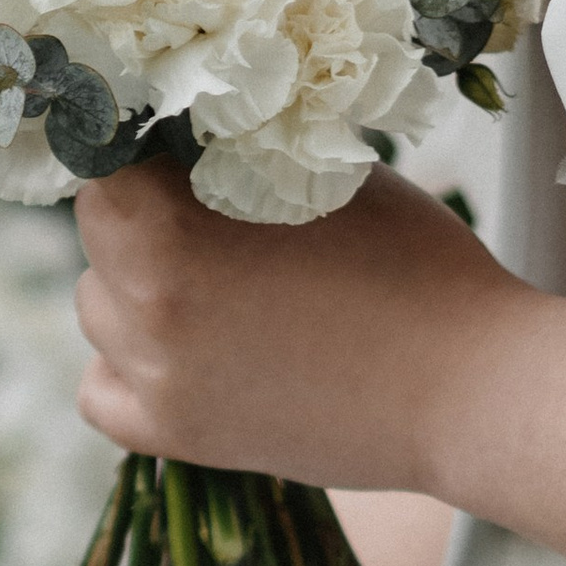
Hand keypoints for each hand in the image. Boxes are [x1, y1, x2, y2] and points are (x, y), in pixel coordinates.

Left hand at [72, 156, 514, 495]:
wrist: (469, 388)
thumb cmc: (410, 262)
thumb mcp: (316, 172)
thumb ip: (230, 153)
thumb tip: (177, 129)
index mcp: (168, 226)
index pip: (100, 161)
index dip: (139, 148)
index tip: (177, 150)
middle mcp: (145, 305)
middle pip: (96, 235)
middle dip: (143, 216)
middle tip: (214, 219)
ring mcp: (157, 379)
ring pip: (98, 310)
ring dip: (137, 290)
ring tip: (220, 288)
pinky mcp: (178, 436)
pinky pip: (101, 394)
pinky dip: (128, 370)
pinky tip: (185, 352)